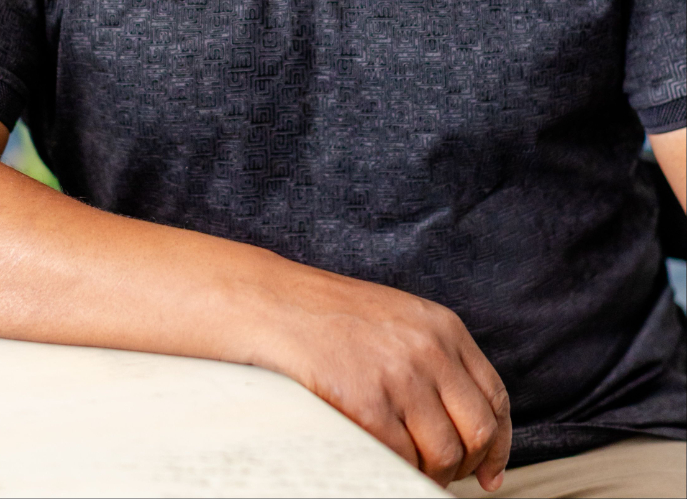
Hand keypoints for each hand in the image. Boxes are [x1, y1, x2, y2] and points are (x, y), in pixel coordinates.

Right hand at [267, 269, 510, 491]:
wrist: (279, 305)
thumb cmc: (335, 317)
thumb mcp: (402, 320)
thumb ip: (439, 360)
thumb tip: (470, 426)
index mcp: (443, 327)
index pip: (495, 398)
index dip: (500, 445)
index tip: (491, 472)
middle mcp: (429, 350)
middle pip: (478, 432)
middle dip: (468, 465)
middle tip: (447, 475)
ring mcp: (399, 378)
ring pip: (444, 454)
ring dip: (431, 473)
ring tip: (409, 466)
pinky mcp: (367, 405)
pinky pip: (402, 460)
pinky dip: (397, 470)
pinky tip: (383, 459)